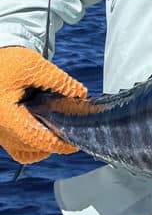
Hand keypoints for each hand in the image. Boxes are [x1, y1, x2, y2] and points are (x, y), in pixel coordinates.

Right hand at [0, 47, 85, 163]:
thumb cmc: (8, 63)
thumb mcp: (35, 67)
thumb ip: (59, 81)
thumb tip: (80, 94)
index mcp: (5, 115)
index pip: (35, 138)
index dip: (58, 144)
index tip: (75, 143)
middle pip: (31, 148)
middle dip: (53, 143)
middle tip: (72, 132)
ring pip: (23, 151)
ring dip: (42, 146)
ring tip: (59, 130)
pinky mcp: (1, 130)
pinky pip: (17, 148)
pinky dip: (32, 145)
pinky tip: (46, 131)